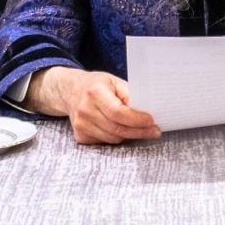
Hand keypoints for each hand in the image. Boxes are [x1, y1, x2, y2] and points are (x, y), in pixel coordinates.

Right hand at [26, 67, 159, 144]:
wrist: (70, 92)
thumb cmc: (96, 85)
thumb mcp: (114, 82)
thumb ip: (129, 94)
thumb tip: (145, 110)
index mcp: (94, 92)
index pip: (118, 112)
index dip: (136, 119)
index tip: (151, 121)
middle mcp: (85, 110)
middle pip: (117, 129)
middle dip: (139, 131)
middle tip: (154, 131)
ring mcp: (81, 125)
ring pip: (113, 138)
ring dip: (128, 135)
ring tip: (138, 129)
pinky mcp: (80, 136)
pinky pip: (105, 142)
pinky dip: (115, 137)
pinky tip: (118, 129)